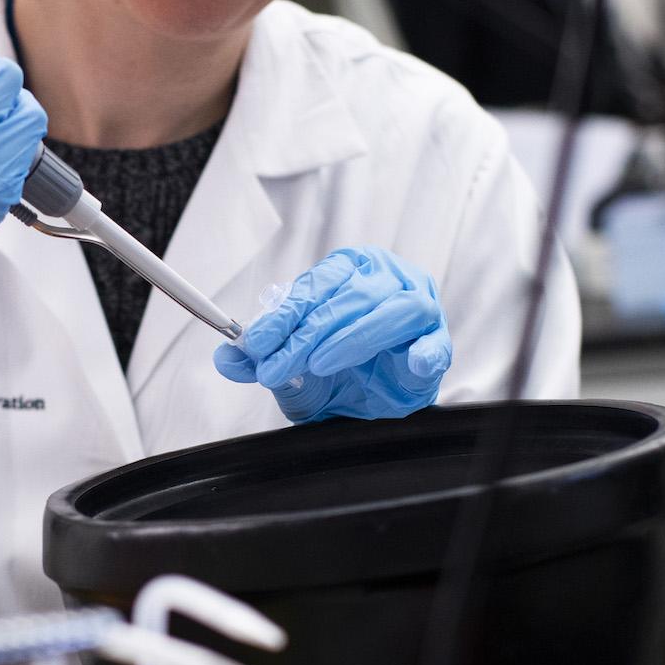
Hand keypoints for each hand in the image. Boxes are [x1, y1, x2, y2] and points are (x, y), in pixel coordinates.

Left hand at [213, 247, 451, 423]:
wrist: (383, 394)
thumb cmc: (342, 368)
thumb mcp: (294, 368)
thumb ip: (263, 361)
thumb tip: (225, 359)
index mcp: (349, 271)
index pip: (314, 286)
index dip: (283, 315)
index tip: (255, 344)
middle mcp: (386, 279)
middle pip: (347, 298)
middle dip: (306, 335)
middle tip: (275, 366)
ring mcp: (418, 306)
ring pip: (391, 311)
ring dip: (352, 338)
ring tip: (320, 363)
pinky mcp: (439, 340)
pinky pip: (436, 343)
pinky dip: (426, 352)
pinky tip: (412, 361)